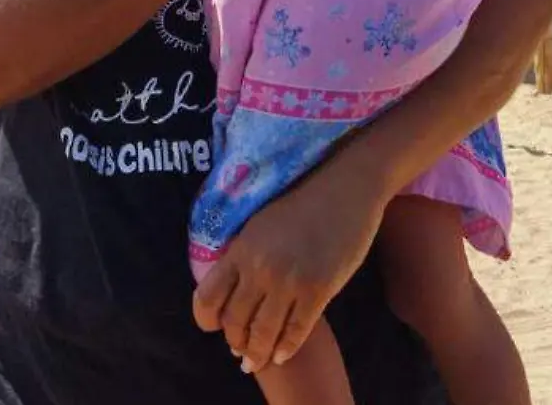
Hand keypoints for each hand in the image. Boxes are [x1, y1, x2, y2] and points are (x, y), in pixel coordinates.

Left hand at [191, 164, 387, 373]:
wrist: (345, 190)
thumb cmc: (303, 202)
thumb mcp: (259, 223)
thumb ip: (244, 253)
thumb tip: (231, 285)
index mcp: (240, 249)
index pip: (207, 297)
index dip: (206, 320)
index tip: (213, 328)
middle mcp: (259, 268)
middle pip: (234, 320)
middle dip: (234, 341)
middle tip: (239, 349)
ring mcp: (289, 282)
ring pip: (264, 332)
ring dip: (257, 353)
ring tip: (257, 361)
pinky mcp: (318, 291)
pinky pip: (297, 331)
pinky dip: (286, 348)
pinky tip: (282, 355)